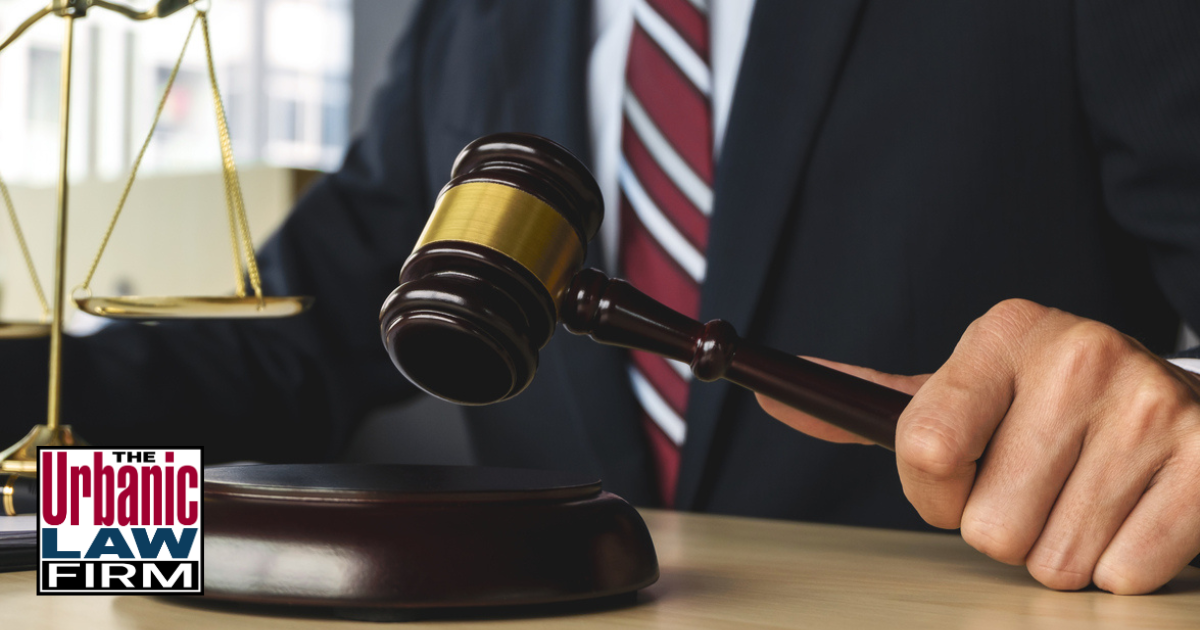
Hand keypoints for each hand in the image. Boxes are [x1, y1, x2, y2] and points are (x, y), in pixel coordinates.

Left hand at [757, 299, 1199, 593]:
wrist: (1184, 406)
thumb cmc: (1048, 411)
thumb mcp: (965, 390)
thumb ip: (870, 403)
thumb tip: (776, 395)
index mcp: (1005, 331)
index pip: (923, 449)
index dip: (933, 492)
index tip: (960, 476)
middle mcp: (1081, 355)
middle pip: (987, 527)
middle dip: (1004, 528)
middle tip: (1041, 486)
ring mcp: (1152, 409)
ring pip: (1054, 563)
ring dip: (1063, 551)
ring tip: (1089, 496)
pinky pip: (1124, 577)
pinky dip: (1123, 567)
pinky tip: (1134, 514)